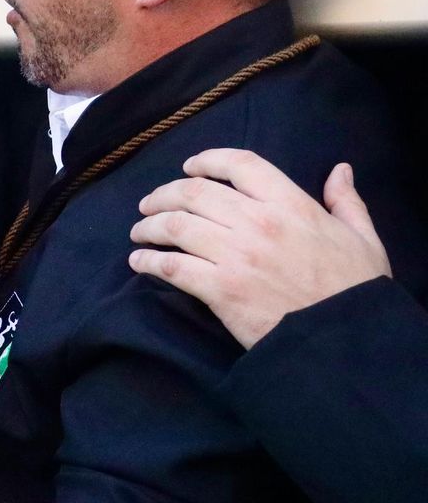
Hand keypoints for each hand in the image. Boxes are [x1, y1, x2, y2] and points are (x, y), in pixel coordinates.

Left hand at [128, 149, 391, 348]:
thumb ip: (347, 202)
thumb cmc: (356, 291)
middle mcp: (257, 223)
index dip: (208, 160)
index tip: (189, 167)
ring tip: (140, 232)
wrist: (345, 342)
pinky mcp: (220, 289)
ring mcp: (235, 255)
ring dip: (149, 226)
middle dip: (164, 194)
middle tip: (149, 204)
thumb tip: (340, 169)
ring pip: (176, 226)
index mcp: (291, 205)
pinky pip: (172, 267)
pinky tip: (139, 262)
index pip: (240, 164)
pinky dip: (149, 261)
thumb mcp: (362, 239)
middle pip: (194, 193)